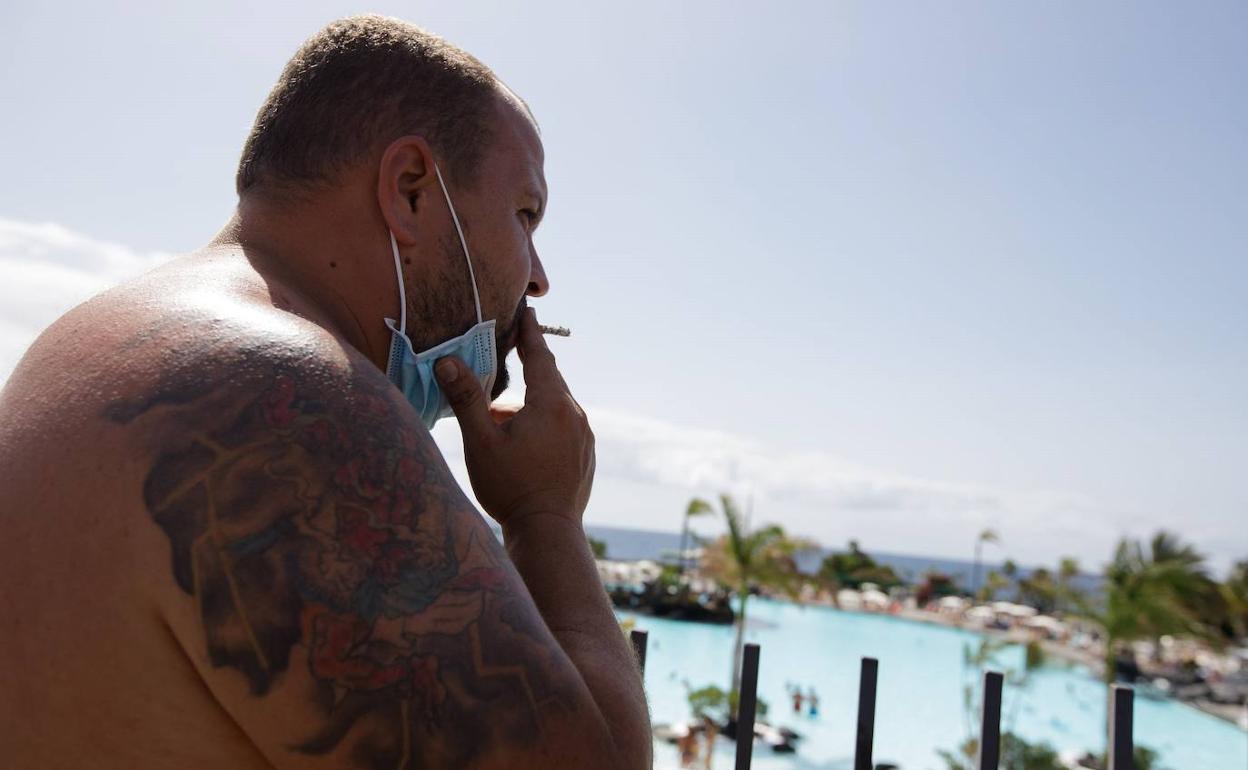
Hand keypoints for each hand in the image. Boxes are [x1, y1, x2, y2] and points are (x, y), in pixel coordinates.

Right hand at [434, 308, 594, 531]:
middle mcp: (574, 414)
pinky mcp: (585, 454)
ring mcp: (584, 435)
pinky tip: (523, 440)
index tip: (528, 311)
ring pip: (555, 404)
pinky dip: (544, 421)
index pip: (539, 356)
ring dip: (531, 401)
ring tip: (502, 416)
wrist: (548, 531)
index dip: (529, 332)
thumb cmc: (511, 487)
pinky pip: (564, 425)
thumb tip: (446, 362)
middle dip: (528, 365)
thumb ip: (466, 399)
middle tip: (512, 349)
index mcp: (551, 403)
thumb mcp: (481, 442)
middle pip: (549, 379)